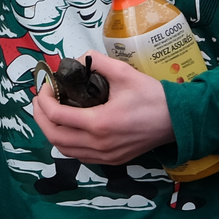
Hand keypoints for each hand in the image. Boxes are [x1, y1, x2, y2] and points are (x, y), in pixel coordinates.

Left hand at [31, 53, 176, 165]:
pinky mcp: (112, 160)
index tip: (46, 87)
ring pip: (65, 150)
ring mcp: (105, 156)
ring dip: (51, 132)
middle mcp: (99, 144)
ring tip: (49, 113)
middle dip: (40, 117)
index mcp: (99, 123)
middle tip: (40, 100)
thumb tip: (76, 58)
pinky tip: (68, 128)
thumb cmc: (153, 97)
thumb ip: (96, 61)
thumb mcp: (124, 72)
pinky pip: (79, 156)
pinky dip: (67, 143)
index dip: (44, 100)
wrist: (178, 120)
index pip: (56, 116)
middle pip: (54, 137)